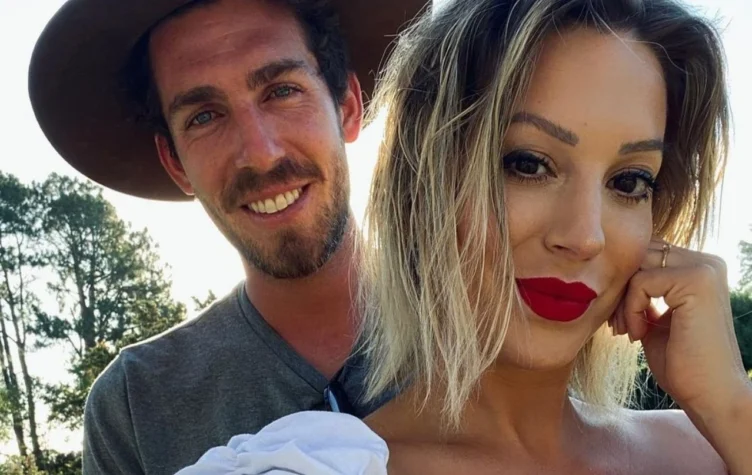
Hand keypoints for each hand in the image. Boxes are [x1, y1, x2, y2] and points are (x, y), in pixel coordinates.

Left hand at [610, 239, 748, 419]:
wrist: (710, 395)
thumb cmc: (681, 363)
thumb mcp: (655, 318)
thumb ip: (642, 292)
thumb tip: (610, 272)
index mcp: (701, 268)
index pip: (646, 253)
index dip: (624, 282)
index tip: (617, 318)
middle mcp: (707, 262)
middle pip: (640, 254)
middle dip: (619, 287)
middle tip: (615, 323)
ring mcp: (705, 269)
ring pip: (638, 266)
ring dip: (622, 300)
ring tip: (627, 330)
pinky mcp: (697, 282)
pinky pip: (641, 282)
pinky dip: (631, 309)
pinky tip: (638, 334)